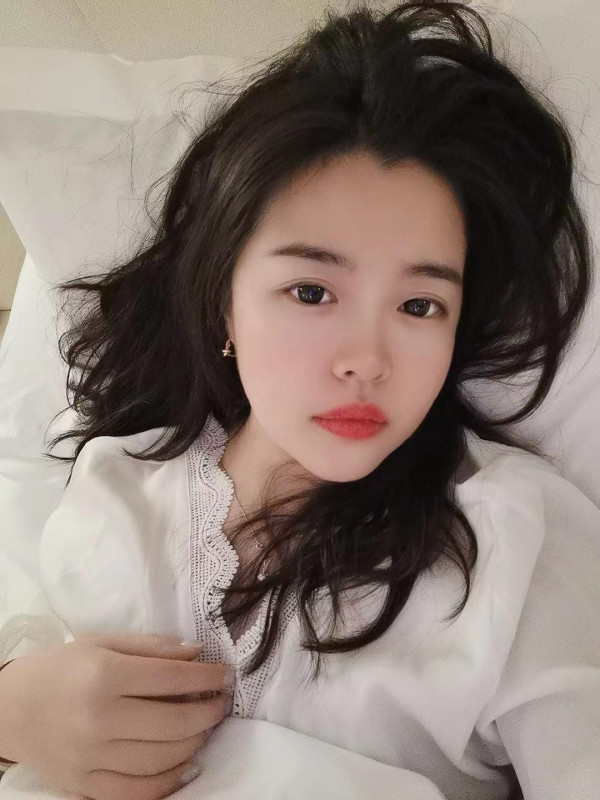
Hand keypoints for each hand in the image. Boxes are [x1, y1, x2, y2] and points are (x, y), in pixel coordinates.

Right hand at [0, 633, 233, 799]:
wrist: (9, 709)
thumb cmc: (61, 668)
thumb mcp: (103, 643)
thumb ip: (152, 647)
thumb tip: (197, 654)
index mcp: (104, 676)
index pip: (170, 679)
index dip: (207, 678)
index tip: (226, 675)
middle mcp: (99, 719)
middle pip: (172, 724)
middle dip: (207, 713)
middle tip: (221, 703)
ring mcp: (91, 758)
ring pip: (161, 760)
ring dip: (194, 744)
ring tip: (205, 728)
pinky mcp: (84, 786)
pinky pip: (138, 793)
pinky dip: (169, 783)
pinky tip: (186, 765)